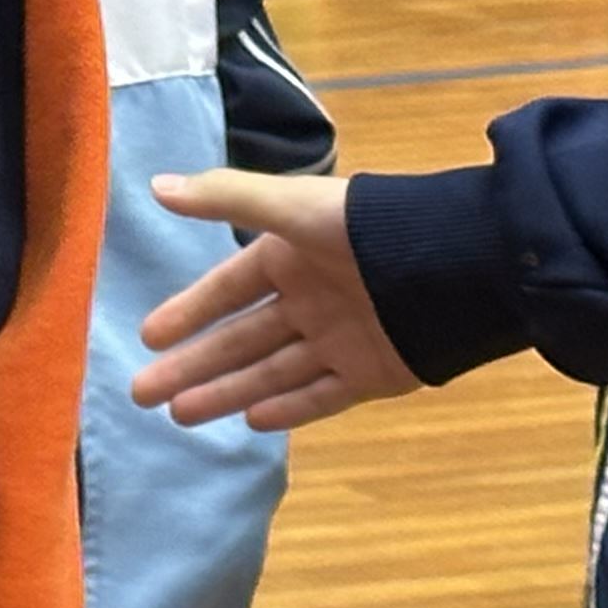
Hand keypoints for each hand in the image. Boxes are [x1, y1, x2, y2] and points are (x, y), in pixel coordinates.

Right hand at [131, 170, 417, 430]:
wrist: (464, 264)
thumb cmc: (370, 228)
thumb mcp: (291, 206)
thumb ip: (224, 197)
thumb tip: (155, 186)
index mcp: (290, 258)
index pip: (226, 290)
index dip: (187, 312)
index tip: (148, 338)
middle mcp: (310, 302)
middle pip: (239, 340)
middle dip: (192, 366)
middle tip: (143, 394)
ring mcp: (340, 341)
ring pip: (270, 373)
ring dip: (225, 392)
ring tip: (180, 415)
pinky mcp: (373, 374)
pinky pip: (321, 395)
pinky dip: (288, 408)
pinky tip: (250, 421)